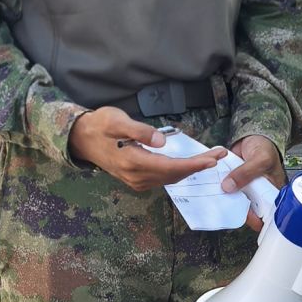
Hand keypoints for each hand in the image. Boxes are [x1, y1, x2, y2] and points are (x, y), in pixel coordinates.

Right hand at [69, 108, 225, 194]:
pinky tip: (189, 164)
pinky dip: (179, 172)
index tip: (213, 159)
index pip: (171, 167)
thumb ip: (139, 131)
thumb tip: (162, 142)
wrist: (81, 139)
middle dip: (198, 166)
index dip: (194, 164)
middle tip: (220, 154)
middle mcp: (137, 176)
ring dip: (191, 169)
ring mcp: (136, 181)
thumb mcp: (117, 121)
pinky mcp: (136, 180)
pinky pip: (163, 178)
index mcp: (133, 162)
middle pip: (174, 175)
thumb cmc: (100, 125)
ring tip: (210, 158)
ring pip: (170, 178)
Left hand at [221, 135, 285, 224]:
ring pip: (235, 200)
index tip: (242, 219)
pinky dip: (219, 191)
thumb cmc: (265, 147)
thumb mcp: (260, 160)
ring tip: (214, 204)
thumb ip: (246, 173)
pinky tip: (210, 193)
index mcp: (271, 193)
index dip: (256, 219)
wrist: (252, 136)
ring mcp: (245, 189)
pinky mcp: (234, 183)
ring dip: (225, 202)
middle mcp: (258, 194)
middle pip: (248, 209)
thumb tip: (229, 187)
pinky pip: (226, 190)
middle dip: (236, 211)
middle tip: (223, 212)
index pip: (265, 212)